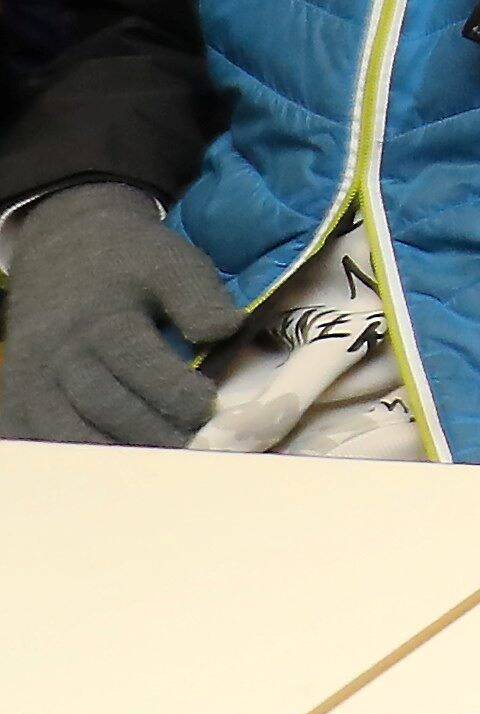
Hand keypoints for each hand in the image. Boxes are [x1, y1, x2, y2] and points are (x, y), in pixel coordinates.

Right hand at [0, 184, 225, 447]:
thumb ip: (200, 297)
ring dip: (112, 454)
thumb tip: (224, 330)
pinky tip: (103, 467)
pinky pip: (30, 437)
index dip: (176, 393)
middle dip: (151, 434)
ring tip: (154, 463)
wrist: (65, 246)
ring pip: (65, 433)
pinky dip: (64, 458)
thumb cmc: (130, 261)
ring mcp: (32, 379)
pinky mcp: (16, 395)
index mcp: (102, 319)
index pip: (139, 365)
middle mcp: (60, 352)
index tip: (208, 408)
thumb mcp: (173, 264)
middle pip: (104, 407)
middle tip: (188, 448)